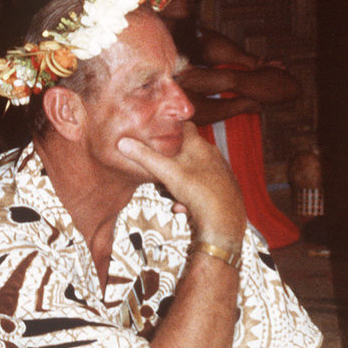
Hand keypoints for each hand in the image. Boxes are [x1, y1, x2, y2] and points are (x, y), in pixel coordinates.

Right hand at [117, 123, 245, 238]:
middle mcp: (213, 154)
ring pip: (194, 172)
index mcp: (199, 144)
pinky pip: (202, 187)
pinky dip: (192, 196)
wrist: (224, 221)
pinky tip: (185, 207)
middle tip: (161, 172)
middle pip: (188, 151)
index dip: (172, 128)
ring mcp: (220, 171)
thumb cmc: (198, 192)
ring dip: (180, 182)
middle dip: (173, 161)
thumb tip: (123, 142)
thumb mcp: (167, 172)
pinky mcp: (225, 187)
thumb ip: (145, 157)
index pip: (185, 125)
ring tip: (172, 195)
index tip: (160, 133)